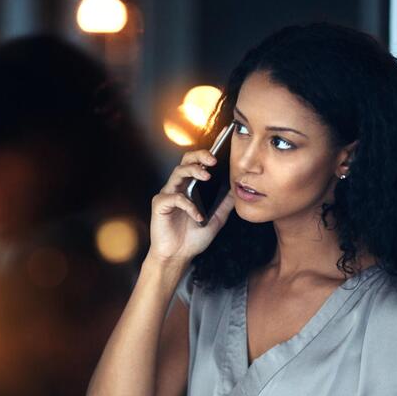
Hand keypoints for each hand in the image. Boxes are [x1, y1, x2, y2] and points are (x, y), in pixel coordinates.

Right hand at [148, 142, 235, 264]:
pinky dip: (188, 205)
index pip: (199, 164)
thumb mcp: (216, 220)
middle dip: (199, 156)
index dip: (208, 151)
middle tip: (213, 160)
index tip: (223, 138)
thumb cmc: (192, 238)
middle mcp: (178, 187)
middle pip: (185, 161)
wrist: (177, 257)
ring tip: (206, 176)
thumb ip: (224, 204)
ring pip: (177, 172)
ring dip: (193, 171)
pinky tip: (197, 216)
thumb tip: (237, 190)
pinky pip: (174, 198)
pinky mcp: (159, 205)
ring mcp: (167, 194)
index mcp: (190, 188)